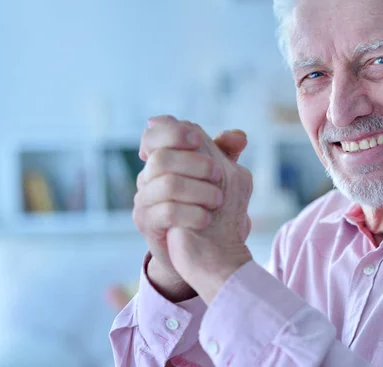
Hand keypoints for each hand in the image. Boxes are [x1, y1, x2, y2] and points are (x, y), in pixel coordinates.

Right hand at [133, 115, 248, 300]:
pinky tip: (207, 219)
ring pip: (167, 184)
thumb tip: (238, 136)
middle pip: (162, 157)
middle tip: (219, 174)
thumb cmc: (209, 206)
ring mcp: (144, 200)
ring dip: (199, 190)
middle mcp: (147, 177)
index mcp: (162, 159)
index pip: (153, 133)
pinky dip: (192, 213)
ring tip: (218, 200)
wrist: (203, 250)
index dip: (174, 132)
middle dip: (195, 163)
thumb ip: (227, 153)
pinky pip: (166, 212)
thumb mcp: (222, 177)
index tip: (198, 140)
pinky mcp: (147, 224)